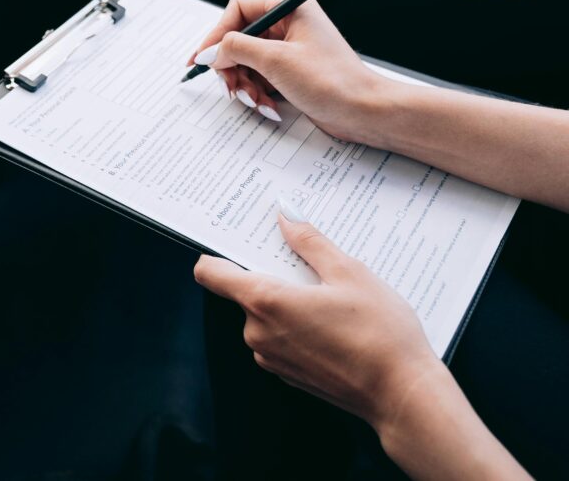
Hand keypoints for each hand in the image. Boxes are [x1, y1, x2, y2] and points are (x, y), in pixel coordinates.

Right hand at [187, 0, 392, 141]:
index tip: (205, 57)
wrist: (362, 111)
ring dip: (244, 85)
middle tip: (231, 86)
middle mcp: (288, 25)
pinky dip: (258, 93)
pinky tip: (268, 106)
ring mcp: (289, 50)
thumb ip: (235, 50)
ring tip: (255, 100)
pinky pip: (259, 78)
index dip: (218, 33)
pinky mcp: (290, 72)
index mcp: (290, 8)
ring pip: (246, 62)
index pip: (239, 9)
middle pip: (239, 39)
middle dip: (232, 67)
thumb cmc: (332, 81)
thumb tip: (209, 52)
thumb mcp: (275, 61)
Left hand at [193, 209, 443, 432]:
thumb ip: (310, 242)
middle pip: (246, 291)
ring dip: (288, 302)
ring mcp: (271, 357)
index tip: (233, 241)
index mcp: (265, 302)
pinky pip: (280, 338)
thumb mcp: (349, 272)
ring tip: (331, 296)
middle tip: (308, 264)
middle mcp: (258, 332)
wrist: (402, 395)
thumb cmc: (380, 334)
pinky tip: (334, 323)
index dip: (215, 253)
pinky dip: (297, 326)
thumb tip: (286, 216)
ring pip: (265, 315)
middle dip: (272, 274)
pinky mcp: (288, 374)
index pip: (210, 273)